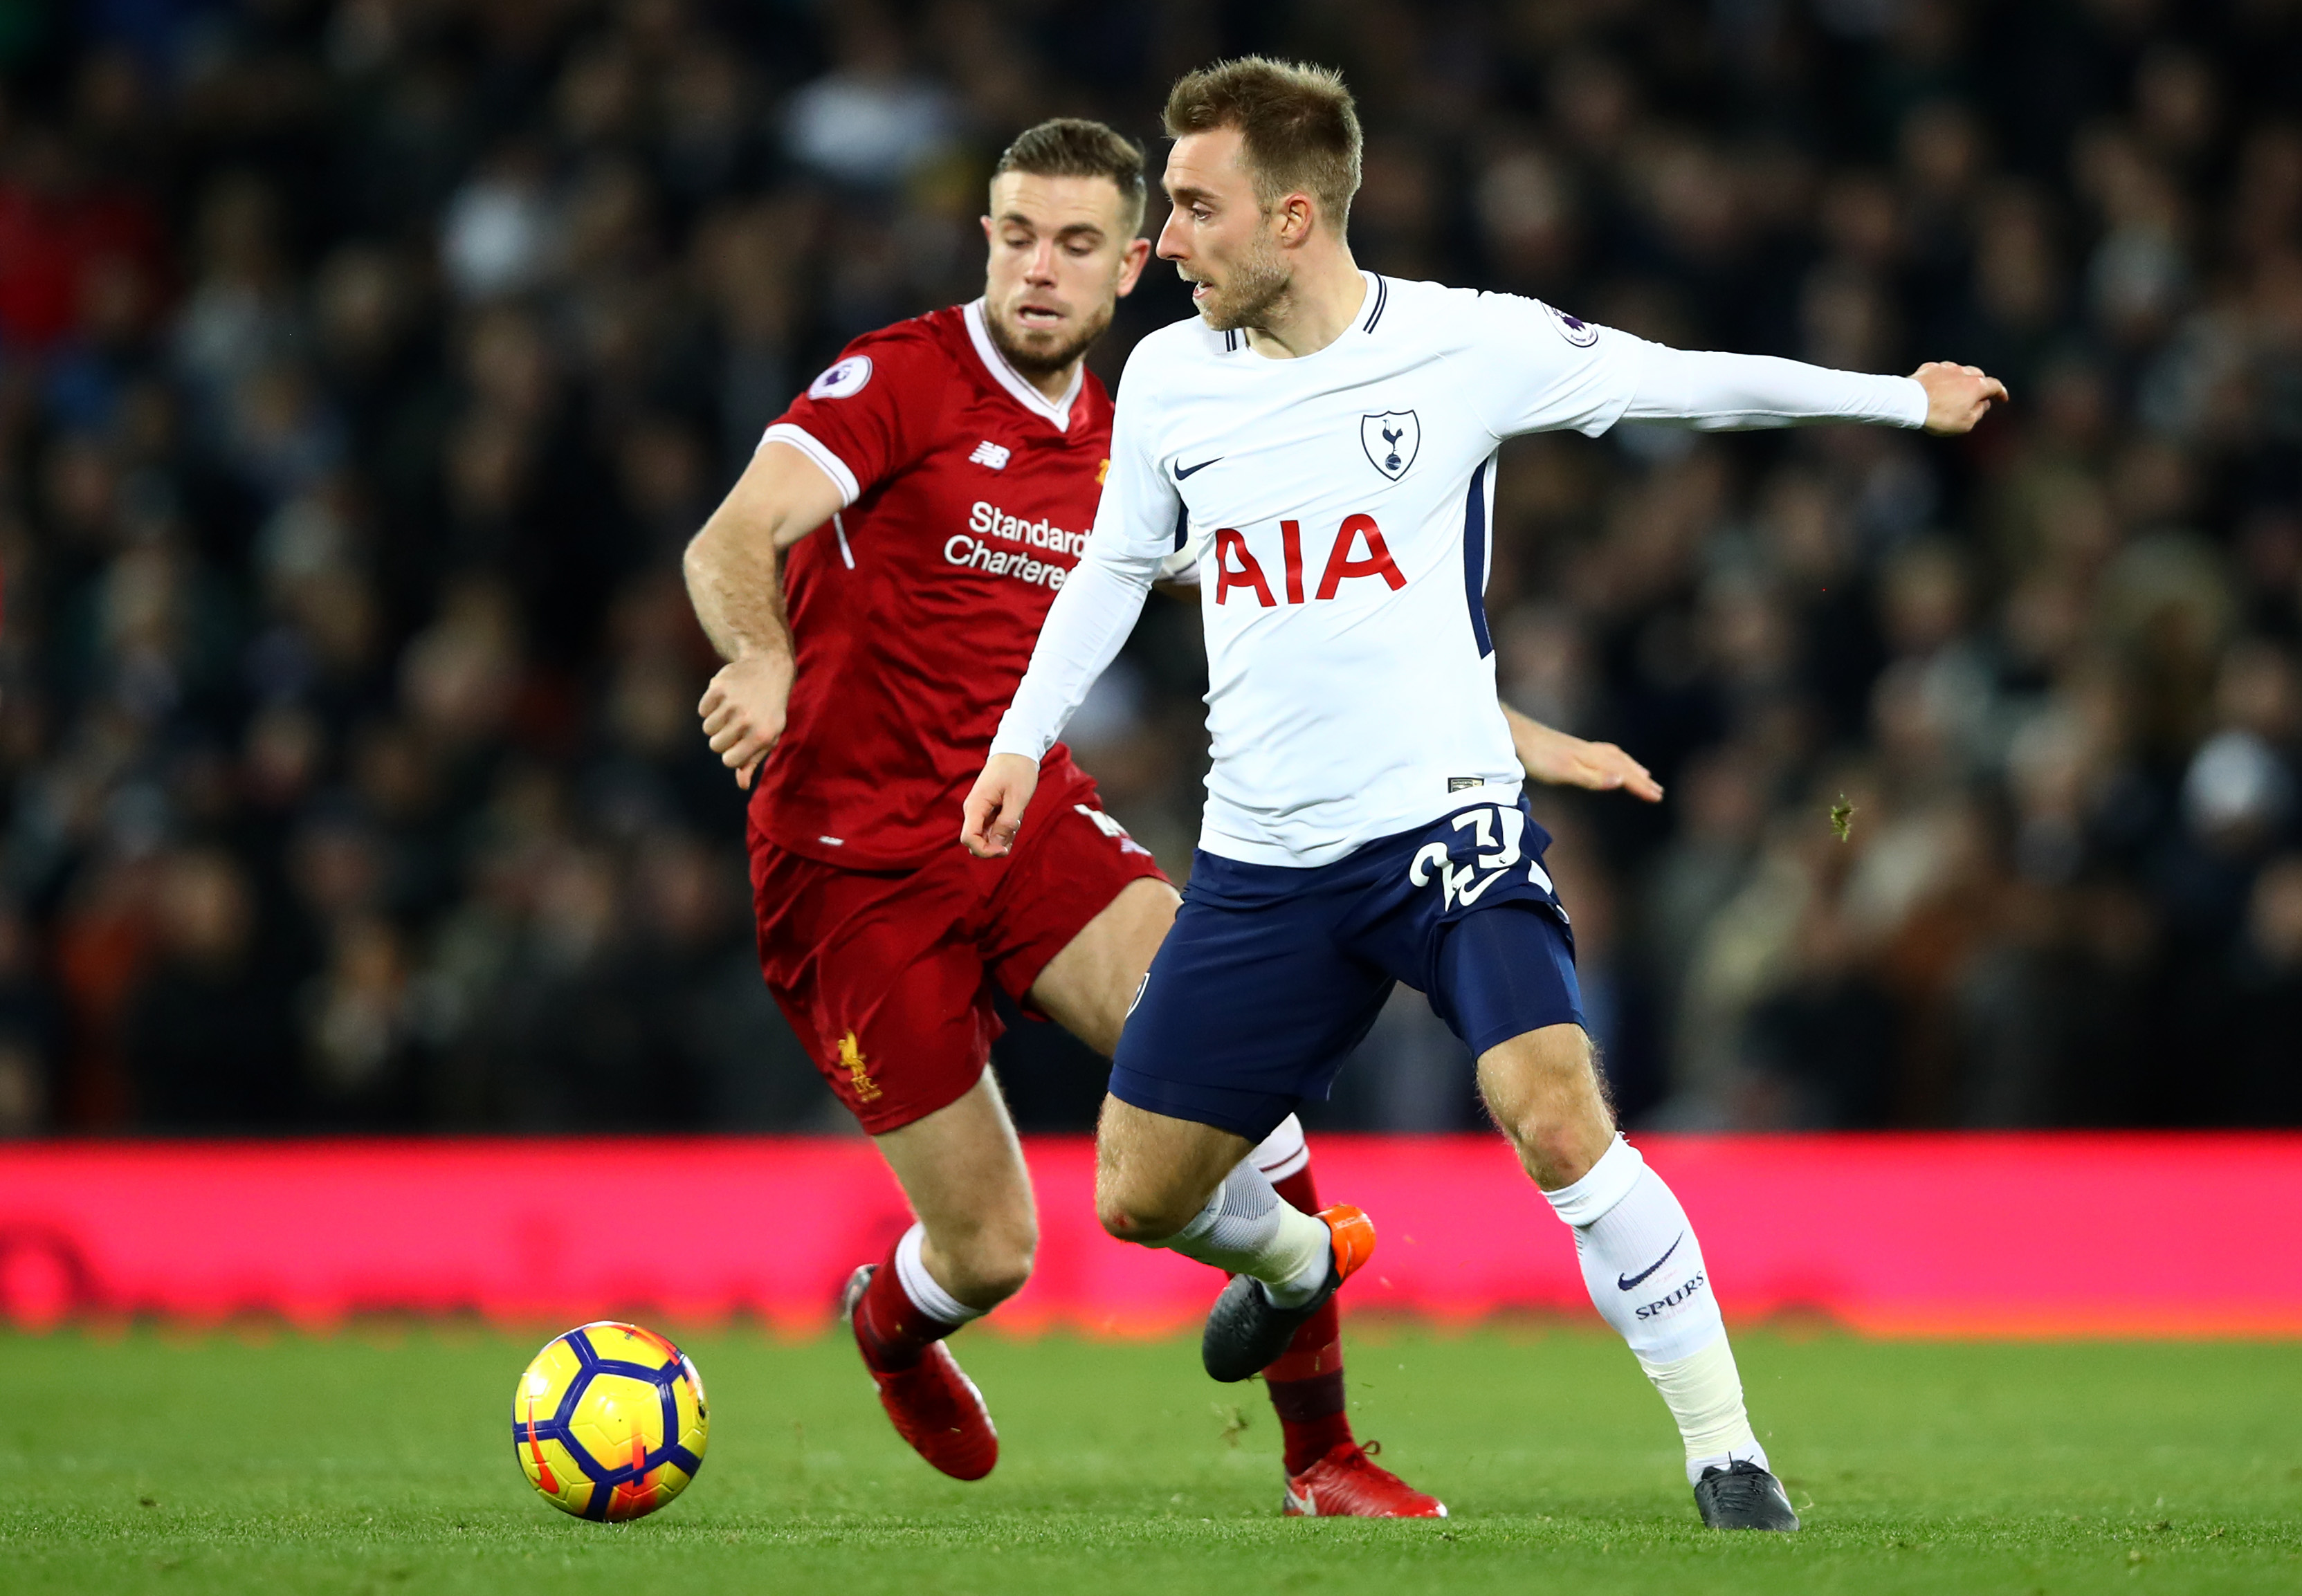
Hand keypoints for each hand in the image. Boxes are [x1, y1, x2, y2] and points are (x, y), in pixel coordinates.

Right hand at [697, 650, 794, 789]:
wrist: (769, 669)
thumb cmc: (769, 710)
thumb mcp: (769, 736)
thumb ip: (753, 761)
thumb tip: (742, 784)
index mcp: (762, 736)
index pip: (729, 761)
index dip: (731, 754)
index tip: (740, 744)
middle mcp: (747, 720)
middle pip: (716, 746)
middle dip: (724, 738)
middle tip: (738, 724)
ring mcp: (732, 703)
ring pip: (708, 729)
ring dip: (717, 722)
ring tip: (733, 710)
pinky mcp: (718, 687)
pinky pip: (703, 710)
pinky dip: (710, 706)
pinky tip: (726, 698)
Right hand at [961, 753, 1040, 857]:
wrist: (1016, 751)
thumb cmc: (1018, 771)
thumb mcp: (1017, 798)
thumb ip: (1006, 822)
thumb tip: (997, 844)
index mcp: (976, 805)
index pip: (969, 839)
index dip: (986, 850)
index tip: (1005, 849)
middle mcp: (973, 810)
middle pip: (977, 842)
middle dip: (997, 843)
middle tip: (1016, 826)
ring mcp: (979, 811)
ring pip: (987, 836)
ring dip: (1004, 834)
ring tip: (1017, 814)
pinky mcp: (986, 810)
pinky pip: (992, 828)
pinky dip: (1006, 827)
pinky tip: (1016, 814)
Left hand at [1513, 718, 1662, 801]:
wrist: (1515, 735)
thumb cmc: (1538, 757)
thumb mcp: (1565, 772)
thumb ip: (1593, 778)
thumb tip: (1622, 781)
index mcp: (1593, 759)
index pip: (1624, 773)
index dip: (1640, 786)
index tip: (1658, 797)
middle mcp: (1591, 751)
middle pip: (1623, 764)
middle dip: (1641, 778)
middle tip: (1658, 791)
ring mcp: (1582, 748)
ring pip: (1615, 756)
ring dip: (1631, 766)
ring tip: (1643, 774)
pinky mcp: (1572, 747)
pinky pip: (1604, 752)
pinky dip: (1616, 758)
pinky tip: (1609, 760)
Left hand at [1910, 361, 2007, 434]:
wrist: (1909, 403)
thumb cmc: (1938, 416)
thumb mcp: (1965, 423)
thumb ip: (1978, 413)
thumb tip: (1983, 404)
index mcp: (1976, 386)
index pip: (1994, 386)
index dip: (2000, 392)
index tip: (2002, 398)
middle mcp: (1963, 372)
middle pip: (1978, 375)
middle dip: (1981, 384)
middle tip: (1979, 395)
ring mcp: (1945, 368)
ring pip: (1959, 370)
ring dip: (1962, 379)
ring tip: (1957, 390)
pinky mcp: (1929, 368)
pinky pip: (1940, 370)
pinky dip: (1943, 377)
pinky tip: (1939, 384)